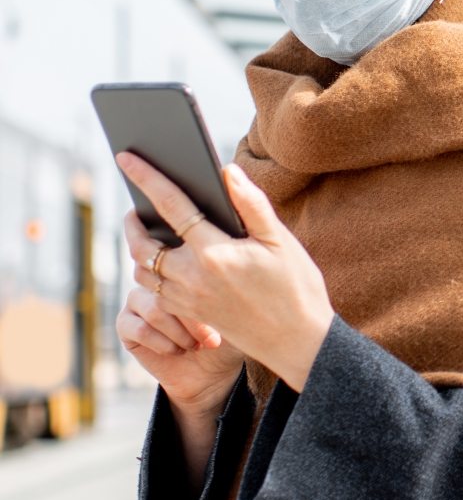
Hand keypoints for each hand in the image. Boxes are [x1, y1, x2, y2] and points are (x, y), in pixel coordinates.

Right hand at [116, 280, 243, 413]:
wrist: (210, 372)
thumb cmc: (226, 338)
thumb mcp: (231, 316)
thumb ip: (224, 293)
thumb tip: (226, 278)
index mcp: (185, 271)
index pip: (188, 273)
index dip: (206, 300)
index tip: (222, 325)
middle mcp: (159, 281)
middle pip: (170, 290)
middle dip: (193, 319)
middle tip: (211, 341)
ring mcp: (139, 301)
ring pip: (154, 310)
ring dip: (178, 333)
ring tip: (194, 346)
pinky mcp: (125, 324)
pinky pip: (137, 328)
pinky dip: (161, 343)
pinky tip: (177, 351)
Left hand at [119, 153, 333, 393]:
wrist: (298, 341)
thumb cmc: (296, 286)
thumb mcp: (281, 241)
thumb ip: (252, 204)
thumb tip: (226, 172)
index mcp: (216, 253)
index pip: (172, 206)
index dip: (148, 178)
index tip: (127, 158)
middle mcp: (193, 277)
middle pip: (143, 244)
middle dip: (132, 221)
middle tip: (134, 206)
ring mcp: (188, 299)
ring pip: (143, 270)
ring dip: (136, 248)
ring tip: (144, 231)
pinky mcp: (190, 313)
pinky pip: (155, 291)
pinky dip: (149, 272)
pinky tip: (163, 262)